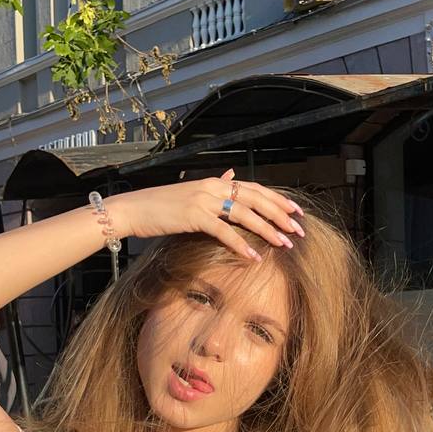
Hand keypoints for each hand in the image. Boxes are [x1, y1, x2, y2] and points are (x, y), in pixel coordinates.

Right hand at [105, 169, 304, 261]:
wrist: (132, 209)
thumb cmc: (161, 205)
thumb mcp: (191, 192)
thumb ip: (215, 185)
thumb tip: (231, 175)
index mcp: (215, 182)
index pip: (255, 188)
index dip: (278, 199)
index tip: (297, 212)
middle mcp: (213, 187)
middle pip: (256, 199)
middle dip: (281, 215)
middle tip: (299, 230)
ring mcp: (204, 201)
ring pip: (245, 214)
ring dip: (268, 230)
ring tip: (285, 244)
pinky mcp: (194, 216)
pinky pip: (224, 232)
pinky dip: (241, 244)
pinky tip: (254, 257)